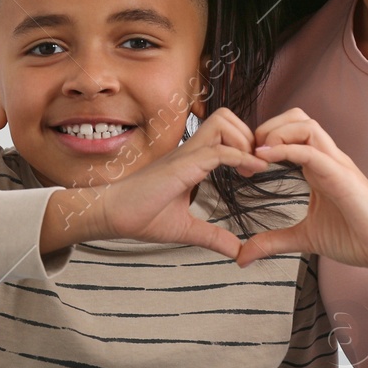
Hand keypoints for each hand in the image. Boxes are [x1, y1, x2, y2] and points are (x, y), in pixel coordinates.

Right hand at [90, 108, 268, 259]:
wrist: (110, 216)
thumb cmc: (140, 217)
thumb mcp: (185, 229)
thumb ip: (212, 237)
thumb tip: (237, 251)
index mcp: (191, 160)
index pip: (223, 131)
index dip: (245, 142)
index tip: (256, 168)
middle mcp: (189, 151)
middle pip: (226, 116)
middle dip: (248, 134)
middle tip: (256, 163)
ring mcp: (184, 155)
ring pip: (222, 123)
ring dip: (243, 141)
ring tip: (252, 168)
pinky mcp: (181, 166)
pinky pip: (217, 151)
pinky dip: (239, 158)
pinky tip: (252, 172)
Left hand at [235, 108, 367, 275]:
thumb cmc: (356, 239)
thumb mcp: (304, 238)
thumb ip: (274, 241)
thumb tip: (243, 256)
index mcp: (319, 167)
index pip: (291, 132)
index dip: (264, 140)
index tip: (244, 163)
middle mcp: (328, 159)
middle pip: (297, 117)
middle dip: (268, 127)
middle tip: (248, 153)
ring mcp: (337, 164)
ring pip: (306, 125)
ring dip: (276, 133)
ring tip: (257, 153)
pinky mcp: (343, 177)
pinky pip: (313, 150)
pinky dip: (286, 148)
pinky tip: (265, 158)